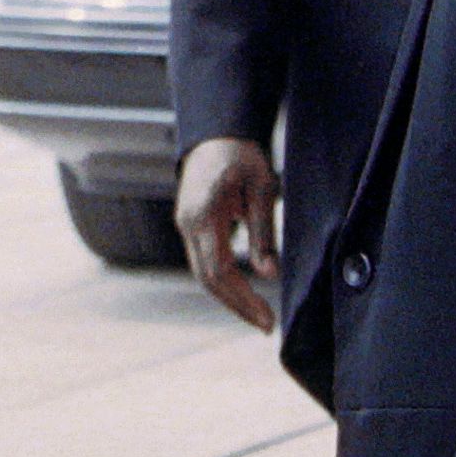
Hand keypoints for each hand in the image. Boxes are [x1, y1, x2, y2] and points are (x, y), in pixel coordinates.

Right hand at [176, 137, 281, 331]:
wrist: (215, 131)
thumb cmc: (241, 153)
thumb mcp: (261, 187)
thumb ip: (263, 231)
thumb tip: (270, 274)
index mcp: (203, 213)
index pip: (219, 270)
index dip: (243, 299)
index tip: (268, 318)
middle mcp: (187, 223)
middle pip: (208, 279)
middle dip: (238, 306)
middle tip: (267, 325)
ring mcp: (185, 225)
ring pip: (203, 273)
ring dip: (230, 298)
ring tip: (259, 316)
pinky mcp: (190, 226)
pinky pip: (204, 261)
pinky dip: (224, 282)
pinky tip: (245, 292)